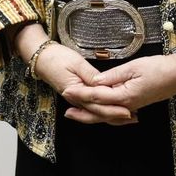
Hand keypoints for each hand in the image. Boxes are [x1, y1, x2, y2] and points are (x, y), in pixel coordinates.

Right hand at [10, 24, 126, 120]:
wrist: (42, 58)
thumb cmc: (58, 58)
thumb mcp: (76, 63)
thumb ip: (91, 75)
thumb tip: (104, 84)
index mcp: (75, 91)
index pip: (97, 103)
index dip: (113, 108)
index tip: (128, 110)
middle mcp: (75, 99)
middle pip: (97, 112)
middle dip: (115, 116)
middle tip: (133, 117)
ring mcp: (76, 99)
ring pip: (95, 112)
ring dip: (111, 116)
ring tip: (128, 118)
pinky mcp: (77, 96)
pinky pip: (92, 107)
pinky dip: (103, 111)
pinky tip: (113, 112)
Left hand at [60, 54, 175, 125]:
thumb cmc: (159, 68)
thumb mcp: (134, 66)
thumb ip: (113, 75)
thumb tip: (95, 80)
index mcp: (125, 96)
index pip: (97, 97)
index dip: (80, 94)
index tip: (67, 91)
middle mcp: (127, 106)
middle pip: (99, 112)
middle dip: (81, 110)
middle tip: (65, 107)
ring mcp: (131, 107)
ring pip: (106, 116)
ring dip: (89, 115)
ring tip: (75, 113)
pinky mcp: (134, 105)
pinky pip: (114, 114)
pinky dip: (103, 115)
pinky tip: (97, 113)